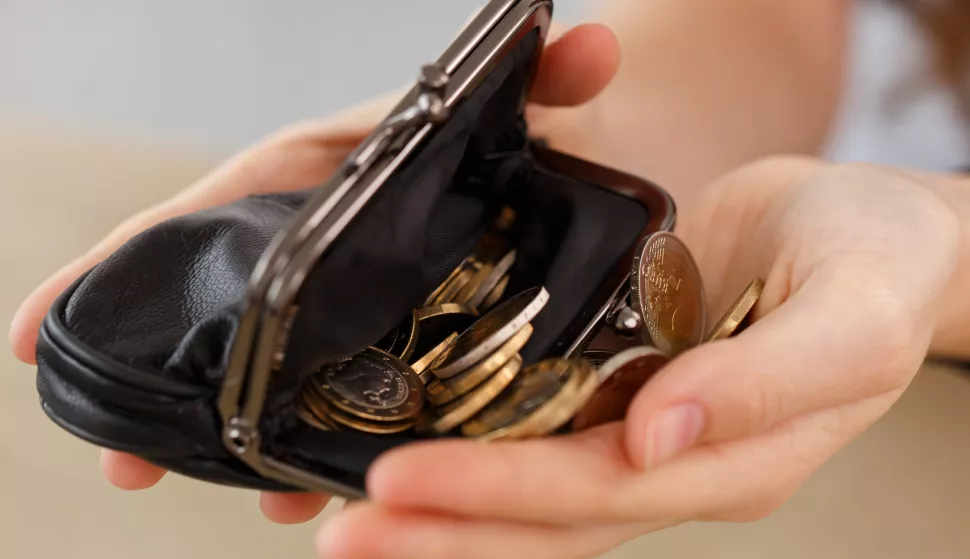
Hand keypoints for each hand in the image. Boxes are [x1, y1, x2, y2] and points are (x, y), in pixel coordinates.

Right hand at [7, 24, 620, 522]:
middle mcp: (320, 247)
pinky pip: (342, 405)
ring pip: (275, 374)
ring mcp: (354, 307)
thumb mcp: (528, 103)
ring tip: (219, 494)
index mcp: (319, 177)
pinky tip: (310, 495)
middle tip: (121, 458)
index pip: (203, 215)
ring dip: (241, 439)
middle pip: (219, 315)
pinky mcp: (400, 350)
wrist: (589, 169)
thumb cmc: (529, 129)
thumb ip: (549, 78)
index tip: (29, 330)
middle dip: (163, 384)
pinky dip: (320, 449)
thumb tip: (594, 42)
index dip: (119, 268)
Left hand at [313, 157, 960, 557]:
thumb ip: (764, 383)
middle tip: (344, 532)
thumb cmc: (876, 265)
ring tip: (346, 515)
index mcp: (731, 459)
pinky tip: (412, 449)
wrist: (872, 236)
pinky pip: (536, 429)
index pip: (596, 491)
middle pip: (545, 515)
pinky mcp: (617, 380)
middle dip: (443, 525)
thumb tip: (658, 432)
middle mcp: (673, 458)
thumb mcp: (850, 317)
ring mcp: (640, 425)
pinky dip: (471, 449)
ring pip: (531, 488)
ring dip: (444, 505)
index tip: (400, 483)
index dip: (495, 491)